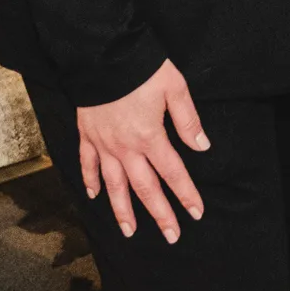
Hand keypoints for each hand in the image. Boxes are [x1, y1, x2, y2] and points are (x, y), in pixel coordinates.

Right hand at [75, 60, 209, 240]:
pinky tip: (95, 196)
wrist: (103, 54)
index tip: (195, 213)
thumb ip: (188, 120)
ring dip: (122, 210)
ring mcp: (103, 144)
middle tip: (171, 236)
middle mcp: (125, 147)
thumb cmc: (142, 69)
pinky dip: (90, 182)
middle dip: (159, 214)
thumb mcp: (174, 88)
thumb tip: (202, 146)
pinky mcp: (87, 135)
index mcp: (150, 137)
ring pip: (114, 185)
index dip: (186, 194)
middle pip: (144, 187)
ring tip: (130, 231)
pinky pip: (88, 164)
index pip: (173, 172)